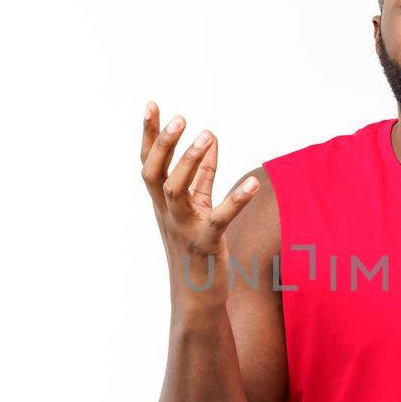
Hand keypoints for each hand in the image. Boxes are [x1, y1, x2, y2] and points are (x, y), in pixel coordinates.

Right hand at [140, 102, 260, 306]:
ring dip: (190, 162)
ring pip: (176, 191)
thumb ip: (204, 173)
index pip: (149, 163)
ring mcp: (184, 228)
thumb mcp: (198, 206)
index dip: (148, 135)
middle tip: (179, 117)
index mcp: (162, 202)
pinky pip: (220, 218)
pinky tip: (252, 184)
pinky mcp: (207, 243)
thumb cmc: (196, 247)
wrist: (196, 297)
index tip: (151, 104)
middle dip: (164, 145)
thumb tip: (211, 138)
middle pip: (154, 174)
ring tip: (206, 135)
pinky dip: (236, 200)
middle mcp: (167, 212)